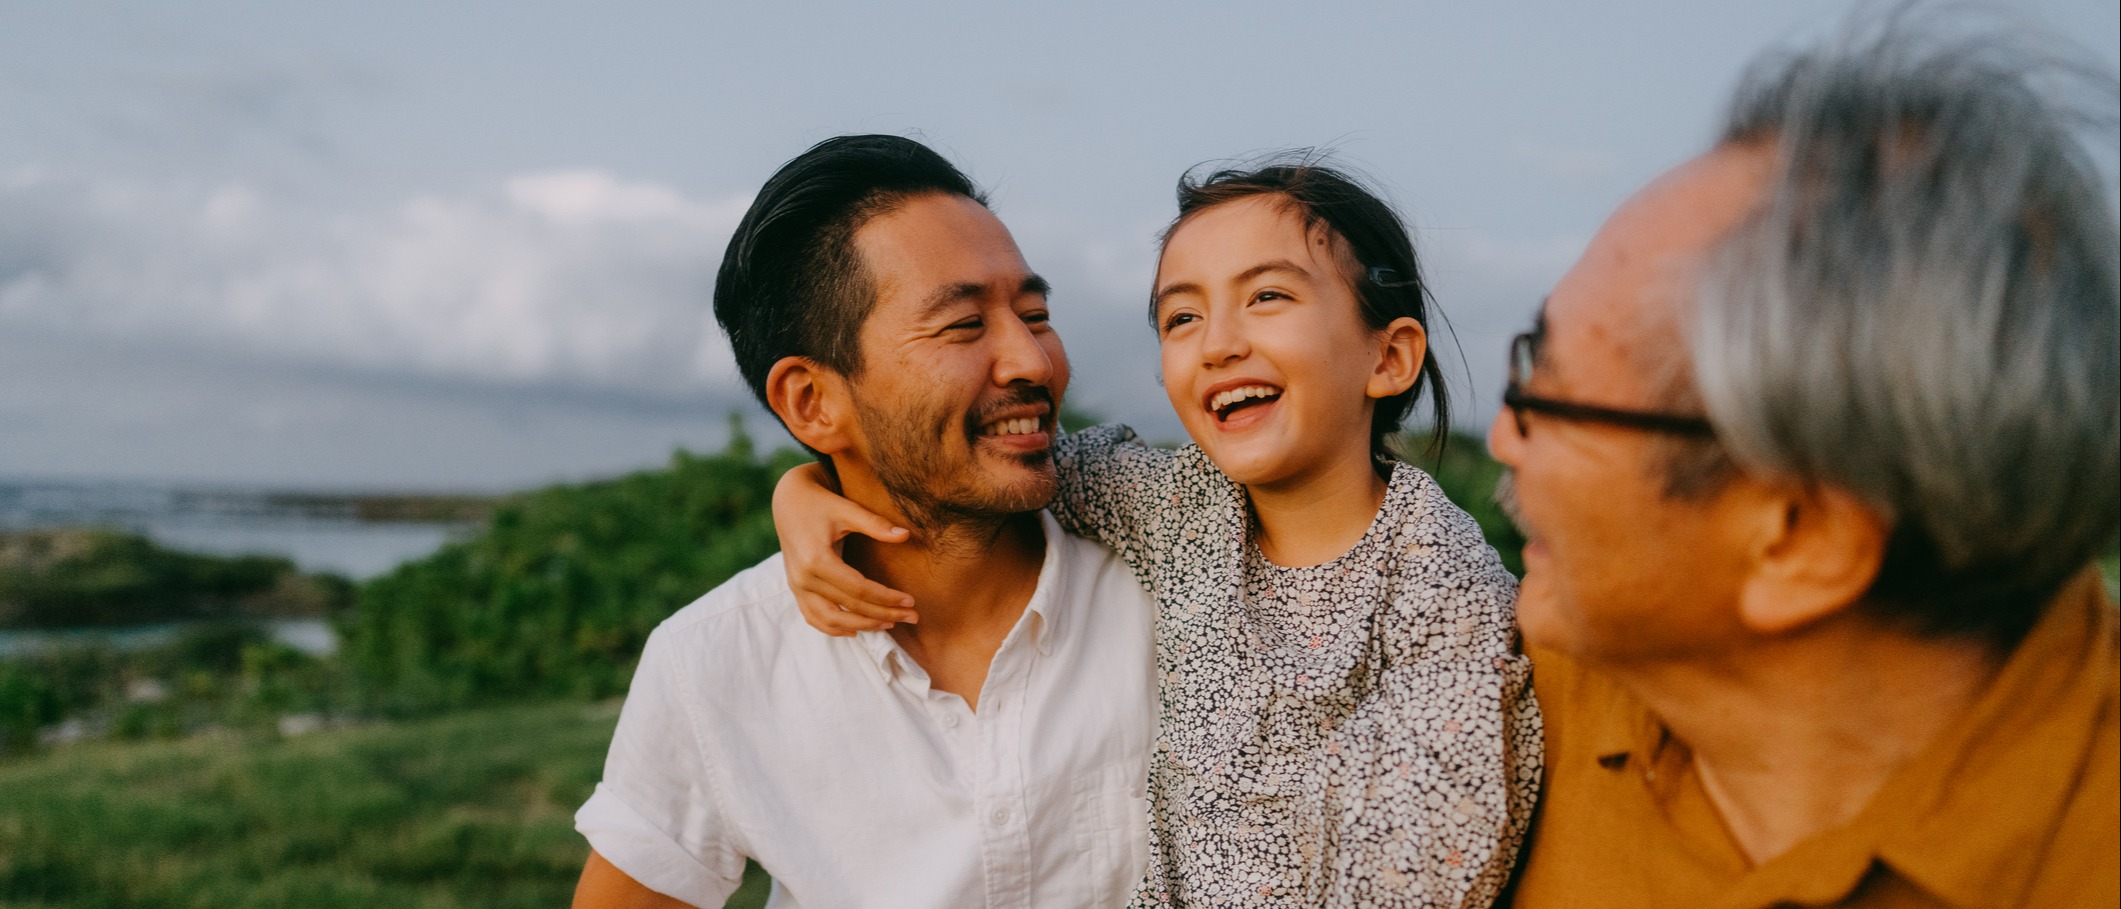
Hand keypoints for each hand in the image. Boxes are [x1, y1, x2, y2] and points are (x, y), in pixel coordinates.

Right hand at [774, 462, 918, 635]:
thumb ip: (875, 524)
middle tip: (911, 617)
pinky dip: (833, 628)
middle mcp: (803, 578)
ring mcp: (797, 586)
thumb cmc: (821, 503)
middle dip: (883, 615)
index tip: (910, 601)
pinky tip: (856, 630)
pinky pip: (813, 617)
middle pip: (849, 607)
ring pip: (830, 619)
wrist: (789, 502)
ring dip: (862, 626)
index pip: (858, 589)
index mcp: (816, 559)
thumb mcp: (847, 509)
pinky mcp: (795, 589)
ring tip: (889, 625)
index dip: (886, 598)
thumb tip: (905, 535)